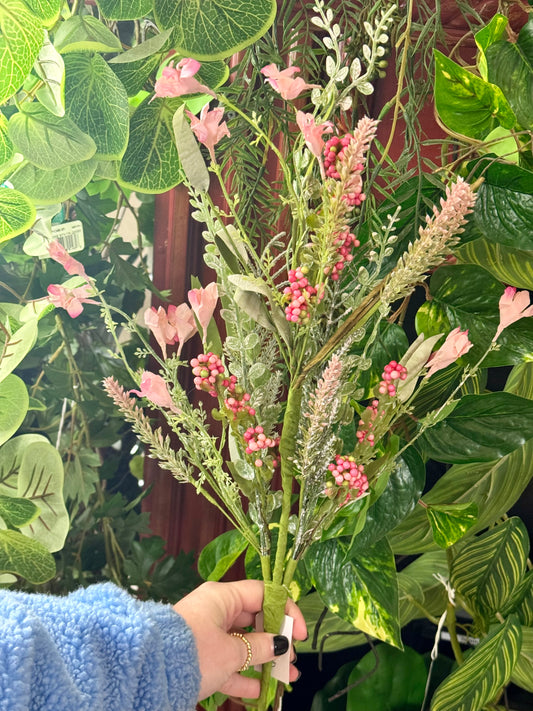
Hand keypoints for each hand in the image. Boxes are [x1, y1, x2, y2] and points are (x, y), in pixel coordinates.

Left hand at [173, 580, 306, 699]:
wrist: (150, 673)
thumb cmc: (195, 652)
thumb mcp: (232, 651)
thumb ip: (259, 647)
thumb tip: (280, 644)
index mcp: (222, 597)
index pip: (263, 594)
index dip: (286, 611)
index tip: (300, 634)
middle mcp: (215, 610)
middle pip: (254, 620)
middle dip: (277, 641)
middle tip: (292, 659)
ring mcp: (206, 634)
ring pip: (243, 645)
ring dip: (264, 661)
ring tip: (287, 678)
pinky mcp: (199, 658)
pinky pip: (228, 664)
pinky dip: (244, 676)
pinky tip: (262, 691)